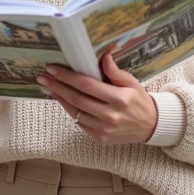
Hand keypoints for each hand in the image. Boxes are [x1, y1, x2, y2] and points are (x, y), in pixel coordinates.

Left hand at [37, 51, 157, 144]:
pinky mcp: (100, 138)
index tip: (52, 69)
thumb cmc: (139, 101)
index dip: (67, 77)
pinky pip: (80, 123)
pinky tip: (62, 100)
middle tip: (43, 77)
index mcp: (119, 98)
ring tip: (49, 88)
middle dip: (57, 87)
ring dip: (60, 99)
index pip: (86, 85)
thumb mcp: (132, 83)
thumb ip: (115, 71)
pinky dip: (69, 111)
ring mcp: (104, 129)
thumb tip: (103, 55)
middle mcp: (110, 115)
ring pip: (75, 112)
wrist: (151, 126)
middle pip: (76, 99)